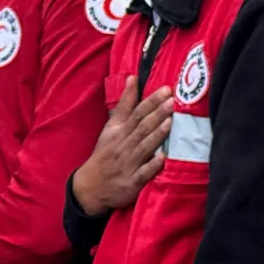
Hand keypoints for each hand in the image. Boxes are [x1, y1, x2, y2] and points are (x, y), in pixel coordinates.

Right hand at [72, 75, 173, 215]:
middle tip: (171, 100)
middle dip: (157, 113)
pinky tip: (161, 158)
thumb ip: (125, 104)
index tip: (165, 89)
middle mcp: (124, 144)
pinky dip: (151, 166)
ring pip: (144, 146)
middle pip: (141, 126)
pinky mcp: (132, 182)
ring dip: (156, 134)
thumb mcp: (111, 127)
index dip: (151, 101)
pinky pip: (143, 173)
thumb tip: (133, 78)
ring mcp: (128, 163)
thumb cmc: (106, 153)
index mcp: (118, 131)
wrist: (92, 185)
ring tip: (170, 121)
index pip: (136, 112)